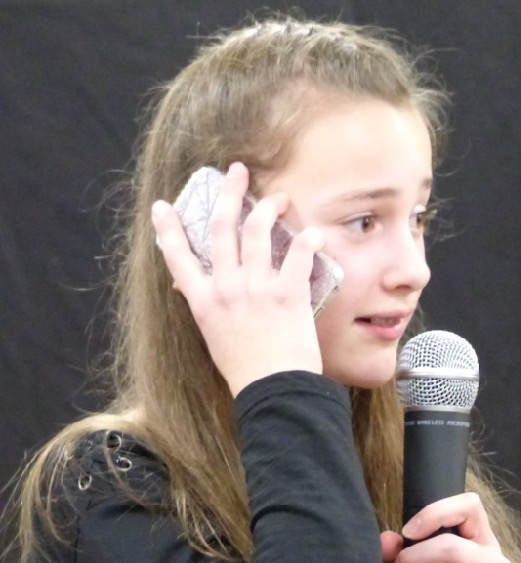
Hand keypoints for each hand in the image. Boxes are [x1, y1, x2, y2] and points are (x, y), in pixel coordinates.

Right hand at [152, 162, 323, 395]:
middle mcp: (226, 288)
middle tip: (238, 172)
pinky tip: (315, 232)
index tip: (163, 207)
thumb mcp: (215, 337)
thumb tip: (198, 291)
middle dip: (229, 194)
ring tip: (280, 197)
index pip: (177, 256)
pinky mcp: (287, 293)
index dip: (169, 229)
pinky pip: (297, 255)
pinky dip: (307, 240)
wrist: (273, 390)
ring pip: (256, 231)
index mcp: (203, 301)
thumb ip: (210, 308)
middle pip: (221, 228)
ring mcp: (256, 288)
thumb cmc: (246, 370)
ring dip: (268, 207)